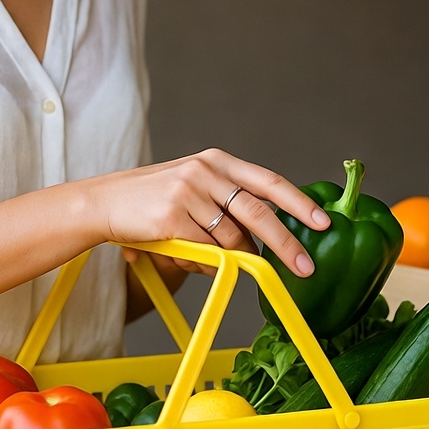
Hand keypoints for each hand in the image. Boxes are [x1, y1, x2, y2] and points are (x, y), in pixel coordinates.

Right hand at [88, 148, 328, 276]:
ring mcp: (188, 192)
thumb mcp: (195, 188)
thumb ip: (228, 205)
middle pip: (258, 213)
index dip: (298, 203)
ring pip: (230, 240)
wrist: (106, 202)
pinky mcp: (173, 217)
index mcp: (217, 161)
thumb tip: (263, 242)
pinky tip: (183, 255)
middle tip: (305, 267)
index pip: (268, 181)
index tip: (323, 222)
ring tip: (203, 256)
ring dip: (227, 259)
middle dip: (286, 244)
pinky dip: (202, 262)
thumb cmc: (154, 200)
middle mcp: (206, 171)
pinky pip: (204, 252)